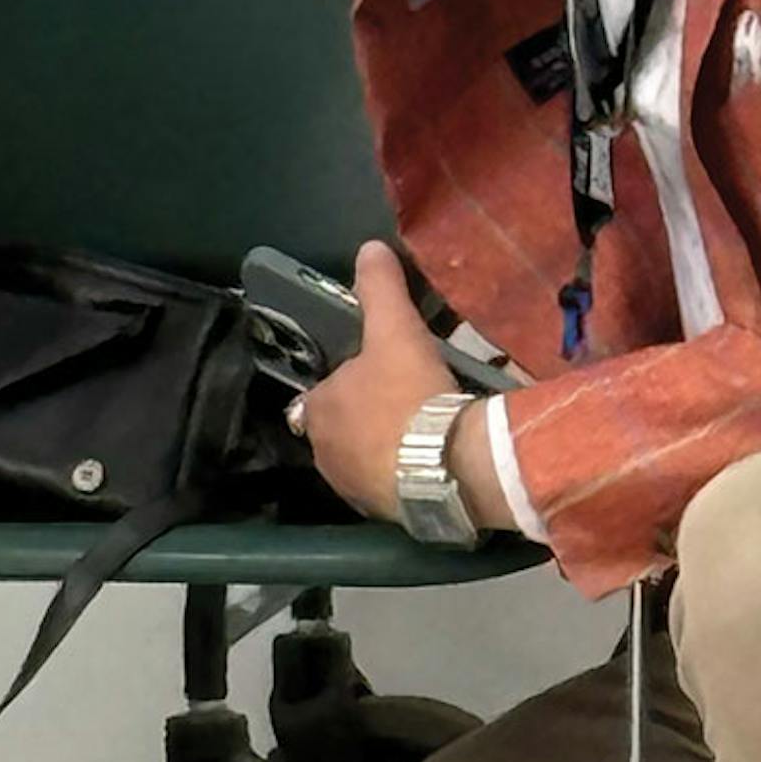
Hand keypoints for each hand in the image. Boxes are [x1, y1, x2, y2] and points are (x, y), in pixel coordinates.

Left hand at [289, 243, 473, 526]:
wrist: (443, 467)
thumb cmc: (408, 394)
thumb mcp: (396, 330)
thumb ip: (380, 289)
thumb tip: (370, 247)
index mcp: (317, 409)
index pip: (320, 394)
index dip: (345, 385)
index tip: (376, 379)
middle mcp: (322, 453)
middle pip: (339, 430)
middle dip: (363, 420)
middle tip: (403, 405)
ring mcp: (350, 488)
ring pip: (360, 462)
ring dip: (381, 451)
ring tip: (420, 435)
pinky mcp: (380, 514)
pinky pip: (386, 489)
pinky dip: (401, 478)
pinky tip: (429, 465)